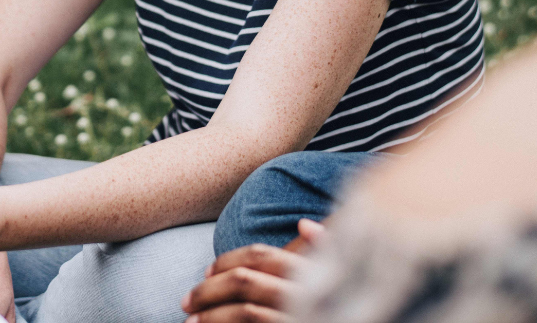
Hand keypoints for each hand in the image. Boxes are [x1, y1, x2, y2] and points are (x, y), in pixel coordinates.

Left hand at [181, 221, 324, 322]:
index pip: (260, 255)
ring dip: (212, 317)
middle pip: (245, 281)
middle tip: (185, 302)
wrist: (351, 317)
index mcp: (309, 270)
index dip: (227, 260)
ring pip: (246, 312)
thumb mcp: (333, 276)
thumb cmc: (331, 304)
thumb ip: (319, 251)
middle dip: (209, 290)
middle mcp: (304, 292)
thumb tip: (304, 224)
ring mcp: (297, 314)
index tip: (205, 271)